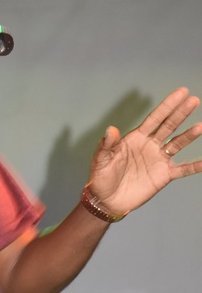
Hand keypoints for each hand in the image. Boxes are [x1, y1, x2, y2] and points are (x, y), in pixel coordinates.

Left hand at [87, 87, 201, 216]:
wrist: (107, 200)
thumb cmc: (102, 177)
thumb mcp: (101, 160)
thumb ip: (107, 145)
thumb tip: (111, 129)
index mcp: (136, 138)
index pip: (155, 118)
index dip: (167, 105)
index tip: (181, 92)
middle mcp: (150, 145)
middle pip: (169, 126)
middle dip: (180, 113)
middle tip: (194, 100)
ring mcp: (158, 160)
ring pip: (177, 144)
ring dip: (189, 136)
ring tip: (201, 127)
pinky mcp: (163, 176)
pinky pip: (183, 169)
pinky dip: (195, 165)